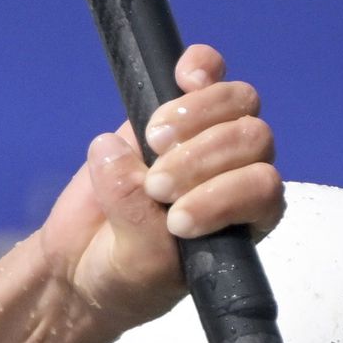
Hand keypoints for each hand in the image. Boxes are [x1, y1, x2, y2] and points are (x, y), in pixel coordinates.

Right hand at [28, 44, 286, 338]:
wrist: (81, 262)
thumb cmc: (122, 276)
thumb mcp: (134, 268)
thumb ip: (137, 220)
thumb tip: (116, 152)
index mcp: (245, 218)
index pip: (261, 189)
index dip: (224, 195)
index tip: (176, 221)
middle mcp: (237, 173)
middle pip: (253, 138)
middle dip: (203, 157)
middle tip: (155, 184)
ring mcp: (207, 136)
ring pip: (237, 102)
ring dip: (197, 114)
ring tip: (151, 141)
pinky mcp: (174, 109)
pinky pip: (207, 71)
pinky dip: (199, 66)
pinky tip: (180, 76)